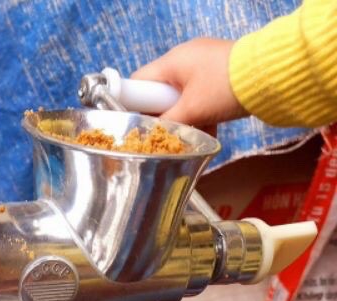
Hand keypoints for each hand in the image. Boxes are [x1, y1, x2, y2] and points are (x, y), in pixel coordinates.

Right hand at [131, 38, 246, 131]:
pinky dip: (200, 112)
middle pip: (159, 92)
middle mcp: (184, 58)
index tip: (138, 124)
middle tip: (168, 131)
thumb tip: (151, 136)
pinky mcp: (218, 72)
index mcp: (172, 62)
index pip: (137, 82)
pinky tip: (210, 127)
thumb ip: (166, 124)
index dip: (133, 104)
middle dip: (163, 115)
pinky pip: (198, 95)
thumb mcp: (191, 111)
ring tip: (196, 131)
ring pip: (180, 97)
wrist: (272, 74)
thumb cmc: (227, 87)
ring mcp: (203, 63)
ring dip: (184, 117)